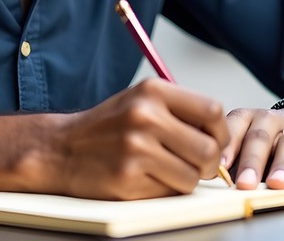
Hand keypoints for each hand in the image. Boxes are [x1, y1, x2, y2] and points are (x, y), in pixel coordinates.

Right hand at [48, 78, 230, 199]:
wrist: (61, 148)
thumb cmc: (108, 126)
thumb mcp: (141, 100)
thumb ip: (180, 110)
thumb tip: (222, 134)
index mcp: (152, 91)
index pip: (212, 110)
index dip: (221, 132)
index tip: (215, 141)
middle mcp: (145, 116)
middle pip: (208, 148)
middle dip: (210, 164)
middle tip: (199, 166)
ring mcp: (136, 148)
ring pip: (193, 175)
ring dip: (187, 179)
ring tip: (168, 170)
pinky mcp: (128, 178)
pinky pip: (170, 191)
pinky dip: (166, 189)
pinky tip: (147, 178)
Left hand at [222, 107, 283, 192]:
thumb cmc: (266, 136)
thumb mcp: (246, 135)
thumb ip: (231, 153)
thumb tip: (210, 175)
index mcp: (249, 117)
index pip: (236, 125)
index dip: (227, 145)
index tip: (219, 165)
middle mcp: (271, 121)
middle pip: (260, 138)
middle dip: (252, 161)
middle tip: (244, 183)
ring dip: (282, 165)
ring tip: (276, 184)